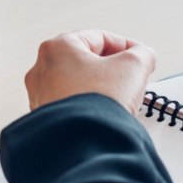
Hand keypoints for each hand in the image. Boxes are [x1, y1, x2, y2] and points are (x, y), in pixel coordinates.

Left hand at [24, 30, 156, 114]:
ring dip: (98, 86)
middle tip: (130, 76)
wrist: (85, 145)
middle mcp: (41, 68)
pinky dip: (86, 105)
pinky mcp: (43, 117)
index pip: (98, 38)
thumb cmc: (99, 103)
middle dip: (111, 67)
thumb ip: (142, 54)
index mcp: (57, 47)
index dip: (126, 46)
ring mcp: (39, 93)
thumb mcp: (133, 66)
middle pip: (85, 60)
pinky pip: (69, 103)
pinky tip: (102, 113)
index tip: (140, 56)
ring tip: (117, 98)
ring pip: (76, 82)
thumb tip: (143, 56)